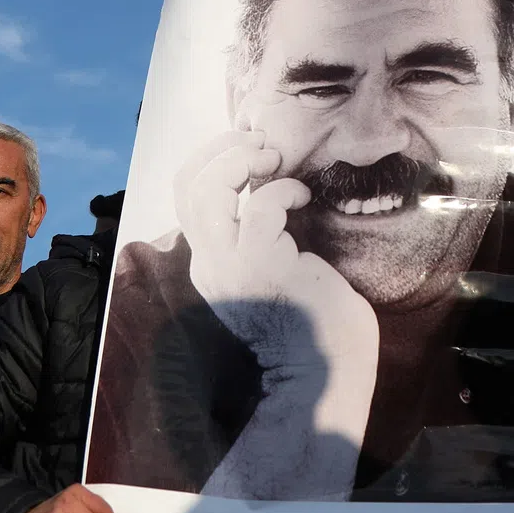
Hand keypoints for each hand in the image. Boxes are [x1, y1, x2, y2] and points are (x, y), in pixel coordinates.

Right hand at [176, 131, 377, 371]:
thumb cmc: (314, 321)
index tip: (248, 148)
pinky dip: (282, 189)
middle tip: (259, 140)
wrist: (327, 372)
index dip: (211, 161)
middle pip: (186, 186)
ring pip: (206, 190)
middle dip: (221, 149)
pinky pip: (261, 206)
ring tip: (272, 155)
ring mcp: (229, 265)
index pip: (187, 198)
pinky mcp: (261, 265)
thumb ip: (257, 235)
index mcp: (209, 262)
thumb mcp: (272, 269)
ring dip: (239, 158)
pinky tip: (303, 196)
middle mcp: (208, 263)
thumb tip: (269, 185)